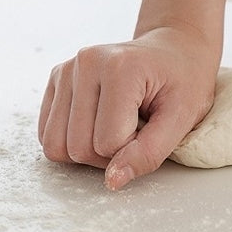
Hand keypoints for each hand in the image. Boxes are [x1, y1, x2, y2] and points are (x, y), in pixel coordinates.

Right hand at [38, 25, 219, 189]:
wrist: (175, 49)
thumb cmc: (184, 81)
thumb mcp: (182, 117)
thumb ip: (149, 152)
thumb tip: (112, 181)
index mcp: (120, 67)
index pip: (108, 143)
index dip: (133, 149)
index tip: (152, 127)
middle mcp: (86, 63)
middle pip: (78, 148)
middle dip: (109, 154)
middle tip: (136, 130)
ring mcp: (67, 69)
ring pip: (56, 146)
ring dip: (88, 150)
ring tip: (117, 126)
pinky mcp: (57, 79)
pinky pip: (48, 135)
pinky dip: (72, 140)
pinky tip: (99, 121)